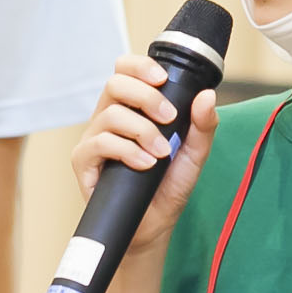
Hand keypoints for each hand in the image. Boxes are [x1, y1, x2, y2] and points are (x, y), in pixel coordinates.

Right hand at [70, 54, 219, 252]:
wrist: (152, 226)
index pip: (125, 70)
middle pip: (115, 84)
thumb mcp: (194, 154)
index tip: (163, 79)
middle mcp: (109, 118)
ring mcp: (94, 138)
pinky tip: (145, 164)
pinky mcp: (84, 162)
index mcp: (131, 107)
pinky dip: (127, 151)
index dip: (140, 66)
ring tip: (161, 153)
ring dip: (142, 130)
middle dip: (146, 96)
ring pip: (110, 114)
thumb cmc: (167, 187)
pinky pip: (99, 143)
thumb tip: (207, 96)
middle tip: (169, 118)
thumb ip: (203, 125)